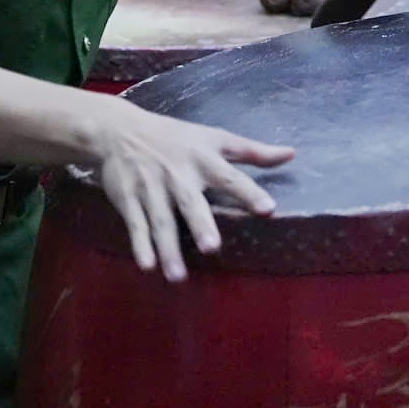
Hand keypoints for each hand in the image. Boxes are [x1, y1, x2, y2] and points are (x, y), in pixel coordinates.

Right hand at [84, 95, 294, 281]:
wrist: (116, 130)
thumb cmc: (174, 137)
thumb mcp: (213, 137)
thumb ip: (252, 151)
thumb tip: (292, 154)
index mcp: (202, 159)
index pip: (230, 177)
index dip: (249, 193)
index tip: (268, 209)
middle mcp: (177, 175)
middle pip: (190, 202)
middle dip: (200, 224)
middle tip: (211, 247)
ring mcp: (150, 189)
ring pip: (161, 221)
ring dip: (168, 249)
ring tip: (178, 276)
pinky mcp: (128, 200)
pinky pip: (135, 225)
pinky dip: (140, 245)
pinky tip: (147, 266)